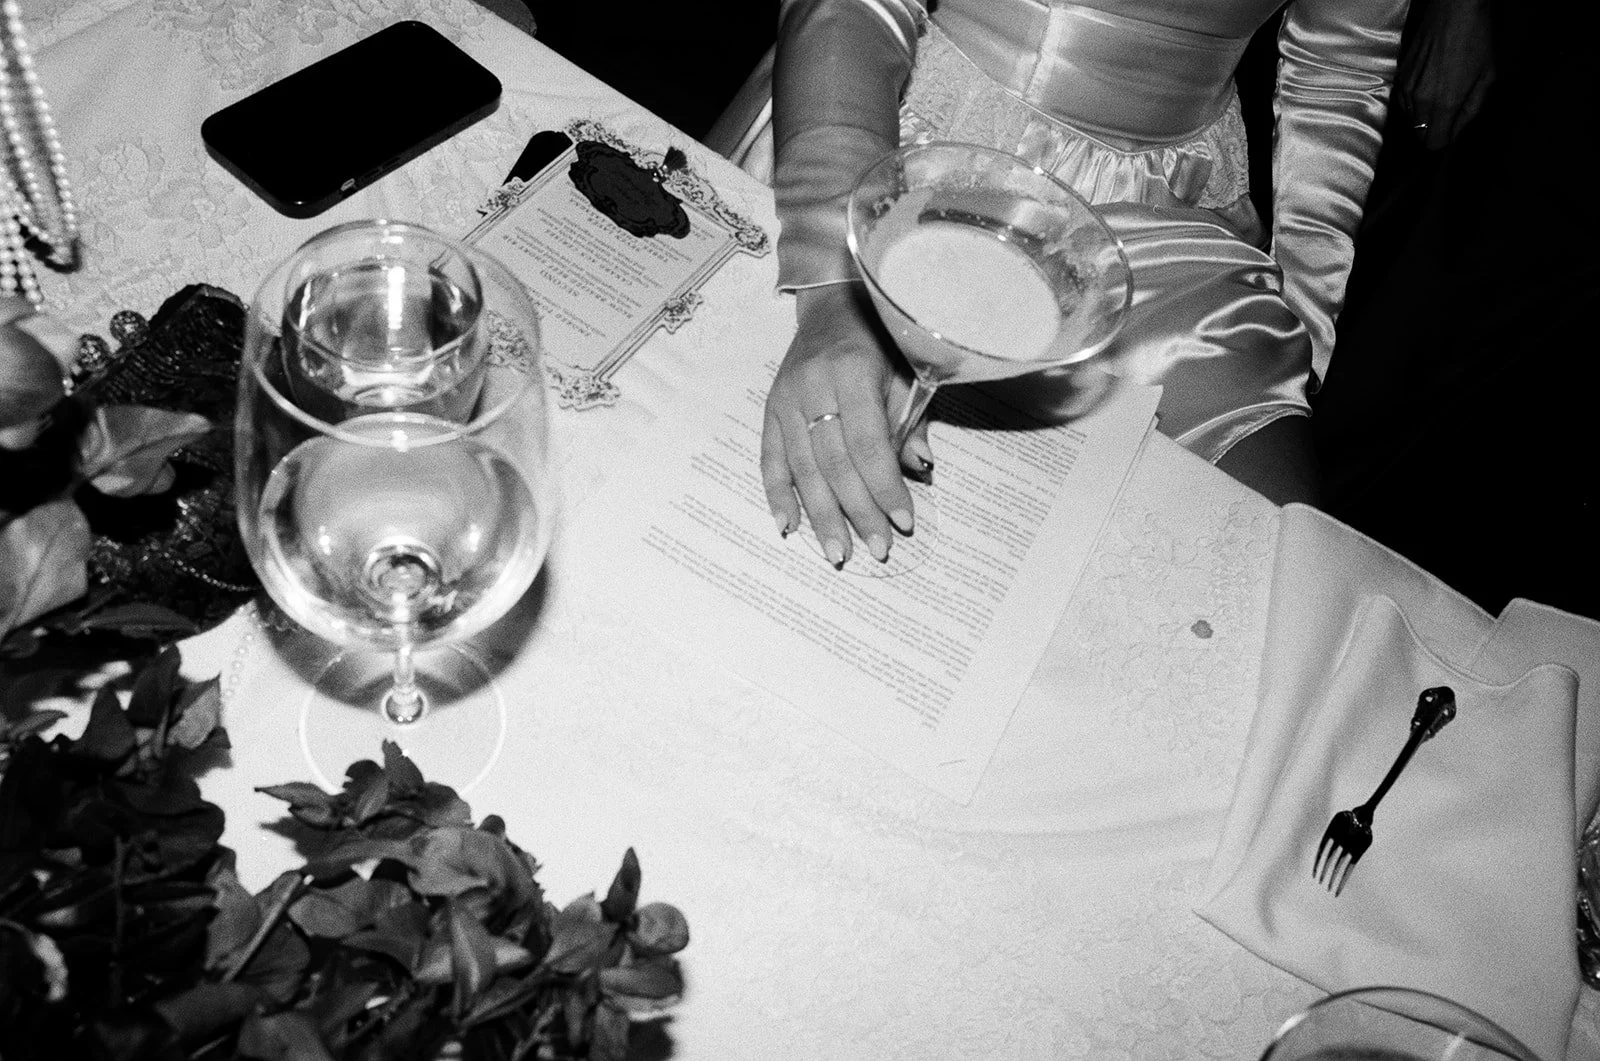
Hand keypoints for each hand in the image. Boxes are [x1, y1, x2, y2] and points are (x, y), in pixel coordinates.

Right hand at [761, 283, 928, 565]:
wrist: (833, 302)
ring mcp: (786, 398)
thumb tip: (920, 468)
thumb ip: (911, 420)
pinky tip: (788, 525)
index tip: (903, 521)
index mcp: (852, 370)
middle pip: (834, 462)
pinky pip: (770, 458)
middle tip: (876, 548)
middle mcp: (813, 385)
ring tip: (837, 552)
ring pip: (802, 467)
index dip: (885, 486)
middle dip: (857, 511)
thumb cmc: (881, 338)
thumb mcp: (906, 369)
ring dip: (820, 515)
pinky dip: (778, 493)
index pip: (869, 443)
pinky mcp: (770, 408)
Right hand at [1396, 0, 1495, 149]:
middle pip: (1419, 134)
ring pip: (1410, 119)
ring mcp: (1405, 88)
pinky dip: (1414, 102)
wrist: (1454, 10)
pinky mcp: (1398, 77)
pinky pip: (1403, 103)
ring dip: (1423, 115)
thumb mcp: (1487, 78)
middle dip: (1432, 130)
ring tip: (1439, 95)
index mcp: (1444, 103)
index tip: (1452, 133)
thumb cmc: (1476, 40)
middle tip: (1449, 115)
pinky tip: (1428, 86)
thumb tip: (1457, 131)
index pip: (1433, 144)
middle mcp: (1419, 100)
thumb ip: (1472, 111)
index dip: (1444, 142)